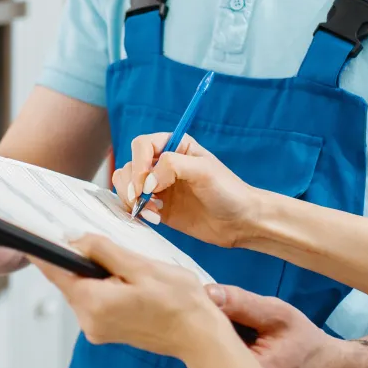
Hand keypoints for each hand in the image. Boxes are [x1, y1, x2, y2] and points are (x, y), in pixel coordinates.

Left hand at [31, 235, 231, 359]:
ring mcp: (97, 329)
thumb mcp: (141, 266)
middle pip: (68, 279)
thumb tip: (74, 238)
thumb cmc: (180, 302)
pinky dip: (103, 286)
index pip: (55, 271)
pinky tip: (125, 279)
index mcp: (93, 303)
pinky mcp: (106, 331)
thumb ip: (103, 251)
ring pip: (83, 289)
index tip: (31, 233)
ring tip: (122, 262)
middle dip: (78, 257)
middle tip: (96, 238)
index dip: (43, 250)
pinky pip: (95, 301)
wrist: (200, 336)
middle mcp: (89, 321)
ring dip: (94, 272)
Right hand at [112, 134, 262, 247]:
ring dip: (130, 198)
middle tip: (142, 200)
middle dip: (131, 183)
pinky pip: (134, 205)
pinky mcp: (158, 207)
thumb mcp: (204, 170)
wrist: (240, 221)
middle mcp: (164, 164)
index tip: (145, 183)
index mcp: (175, 145)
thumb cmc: (228, 191)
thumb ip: (172, 166)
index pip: (142, 145)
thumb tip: (147, 181)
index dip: (138, 163)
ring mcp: (159, 186)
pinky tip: (154, 218)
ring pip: (126, 185)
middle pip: (129, 165)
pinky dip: (136, 211)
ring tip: (149, 211)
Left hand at [206, 285, 338, 367]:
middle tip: (228, 321)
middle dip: (205, 334)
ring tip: (233, 333)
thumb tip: (206, 292)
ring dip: (208, 345)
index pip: (201, 344)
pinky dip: (213, 357)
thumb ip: (241, 303)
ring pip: (199, 365)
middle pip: (196, 356)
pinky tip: (231, 347)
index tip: (213, 307)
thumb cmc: (302, 342)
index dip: (203, 322)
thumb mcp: (277, 314)